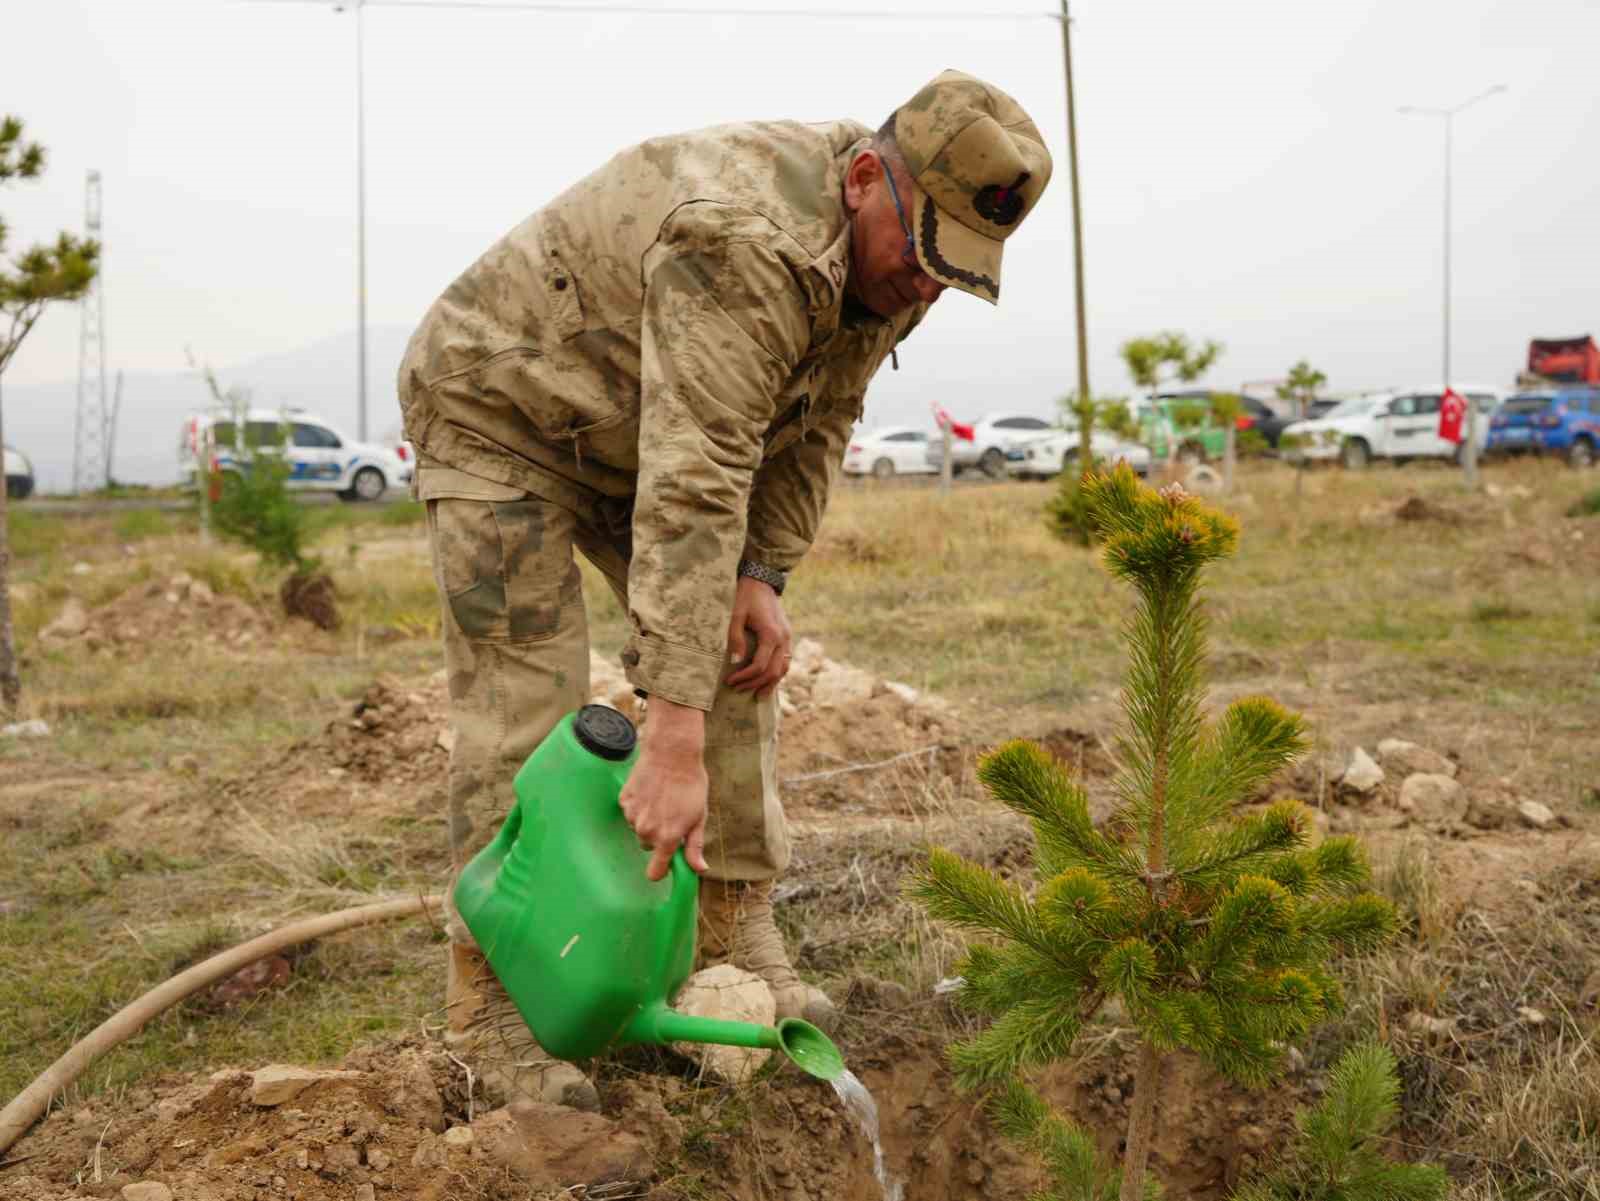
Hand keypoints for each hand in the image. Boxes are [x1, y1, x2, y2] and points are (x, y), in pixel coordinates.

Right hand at [619, 698, 708, 880]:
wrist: (672, 753)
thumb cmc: (690, 785)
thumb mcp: (699, 817)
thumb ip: (695, 847)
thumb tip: (699, 870)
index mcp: (667, 838)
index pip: (655, 872)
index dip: (661, 870)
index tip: (668, 863)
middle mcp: (646, 831)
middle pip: (648, 846)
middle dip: (659, 837)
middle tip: (672, 816)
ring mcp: (632, 816)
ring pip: (639, 828)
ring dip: (649, 820)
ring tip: (663, 799)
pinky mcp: (624, 801)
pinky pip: (631, 813)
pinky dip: (640, 806)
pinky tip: (651, 791)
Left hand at [725, 575, 792, 697]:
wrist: (762, 581)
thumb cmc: (746, 597)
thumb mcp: (736, 615)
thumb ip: (735, 638)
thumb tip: (735, 662)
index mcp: (771, 634)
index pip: (760, 666)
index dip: (745, 677)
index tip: (730, 681)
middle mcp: (783, 638)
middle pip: (773, 672)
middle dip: (755, 684)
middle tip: (738, 690)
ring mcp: (788, 638)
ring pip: (784, 668)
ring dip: (770, 683)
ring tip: (757, 695)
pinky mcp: (787, 637)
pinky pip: (785, 661)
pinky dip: (777, 673)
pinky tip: (767, 680)